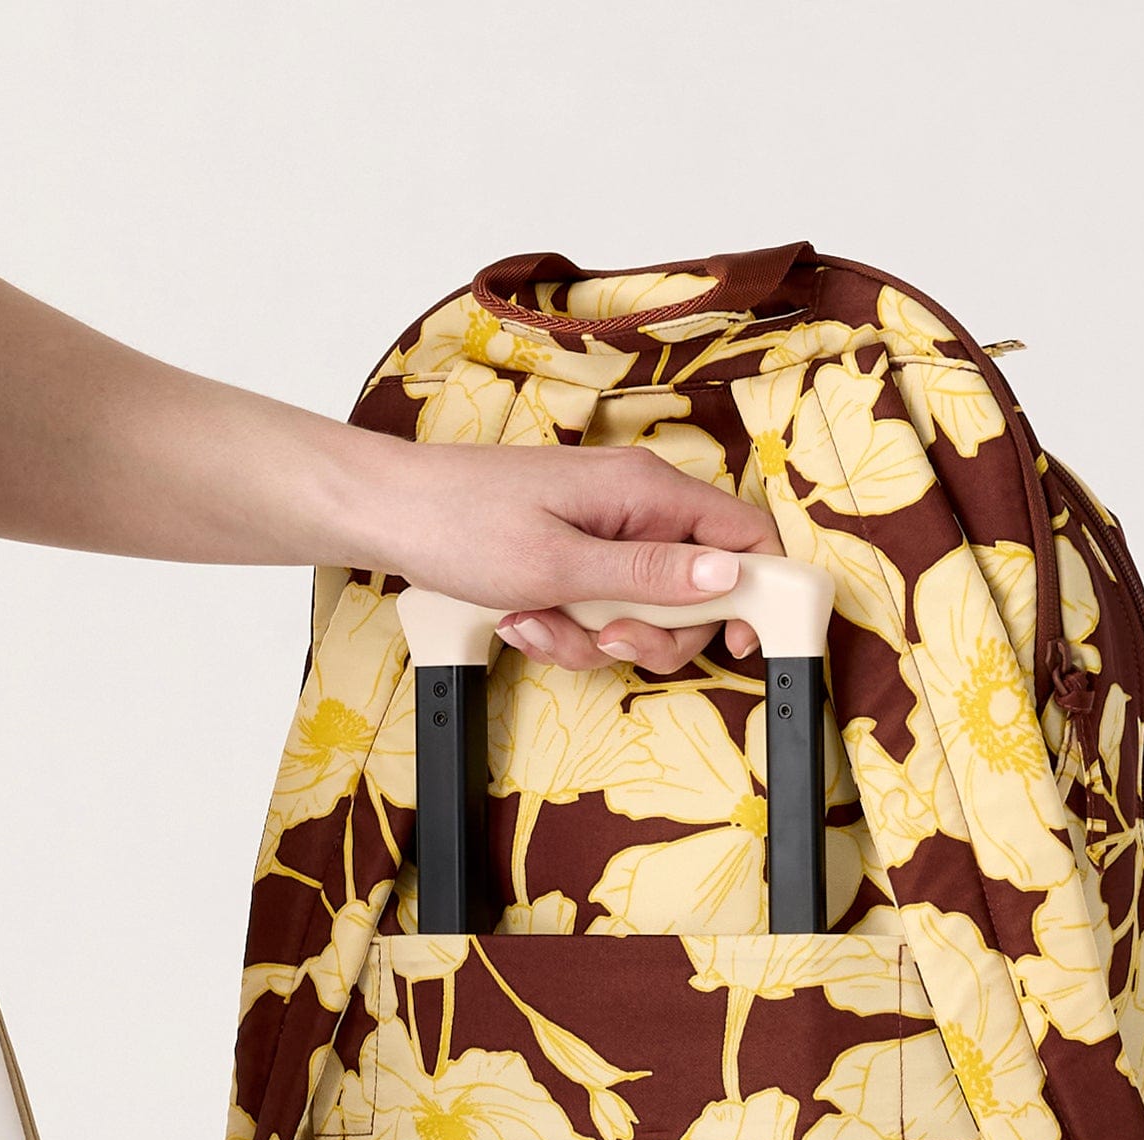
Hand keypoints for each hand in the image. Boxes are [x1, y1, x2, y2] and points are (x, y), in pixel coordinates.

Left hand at [361, 440, 781, 671]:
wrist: (386, 513)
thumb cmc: (462, 525)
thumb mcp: (562, 565)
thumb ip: (651, 574)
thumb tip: (729, 574)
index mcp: (646, 492)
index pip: (744, 534)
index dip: (757, 593)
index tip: (737, 642)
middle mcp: (635, 505)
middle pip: (696, 589)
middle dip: (654, 633)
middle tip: (606, 640)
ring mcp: (603, 529)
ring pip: (642, 609)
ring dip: (595, 638)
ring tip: (540, 623)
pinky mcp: (573, 551)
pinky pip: (597, 607)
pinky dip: (565, 627)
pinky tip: (522, 619)